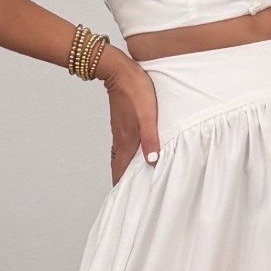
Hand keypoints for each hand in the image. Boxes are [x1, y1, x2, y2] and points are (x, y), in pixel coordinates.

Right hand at [96, 48, 160, 186]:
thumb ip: (150, 139)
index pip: (119, 171)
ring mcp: (120, 130)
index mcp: (126, 141)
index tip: (124, 200)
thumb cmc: (135, 91)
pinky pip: (123, 145)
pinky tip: (137, 153)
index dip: (121, 186)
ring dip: (125, 168)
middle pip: (119, 166)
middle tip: (131, 193)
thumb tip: (152, 161)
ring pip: (120, 156)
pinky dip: (128, 155)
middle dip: (123, 181)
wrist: (120, 71)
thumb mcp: (147, 116)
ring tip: (134, 178)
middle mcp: (120, 139)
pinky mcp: (122, 122)